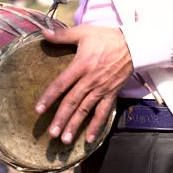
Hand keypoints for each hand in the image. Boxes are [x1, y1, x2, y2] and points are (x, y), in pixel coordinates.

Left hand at [35, 25, 133, 143]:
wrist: (134, 45)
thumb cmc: (107, 37)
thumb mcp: (83, 32)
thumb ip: (62, 35)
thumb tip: (43, 33)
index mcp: (80, 66)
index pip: (61, 84)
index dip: (49, 97)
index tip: (38, 109)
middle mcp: (90, 80)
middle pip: (72, 102)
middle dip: (61, 119)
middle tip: (51, 133)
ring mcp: (101, 89)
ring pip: (85, 110)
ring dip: (75, 125)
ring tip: (65, 140)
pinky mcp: (111, 94)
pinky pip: (103, 112)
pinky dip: (96, 126)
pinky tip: (88, 139)